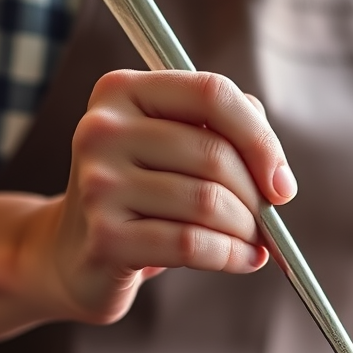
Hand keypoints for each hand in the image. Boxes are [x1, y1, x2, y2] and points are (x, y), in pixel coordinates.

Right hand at [36, 69, 296, 323]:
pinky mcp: (105, 237)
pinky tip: (242, 260)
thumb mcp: (173, 148)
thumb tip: (275, 168)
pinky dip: (231, 256)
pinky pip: (191, 244)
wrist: (71, 254)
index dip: (261, 139)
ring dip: (246, 231)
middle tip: (266, 222)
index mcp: (122, 91)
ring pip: (208, 203)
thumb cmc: (140, 196)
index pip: (212, 93)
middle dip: (255, 197)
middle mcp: (102, 130)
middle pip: (215, 154)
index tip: (281, 183)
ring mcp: (98, 184)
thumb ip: (224, 130)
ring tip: (252, 243)